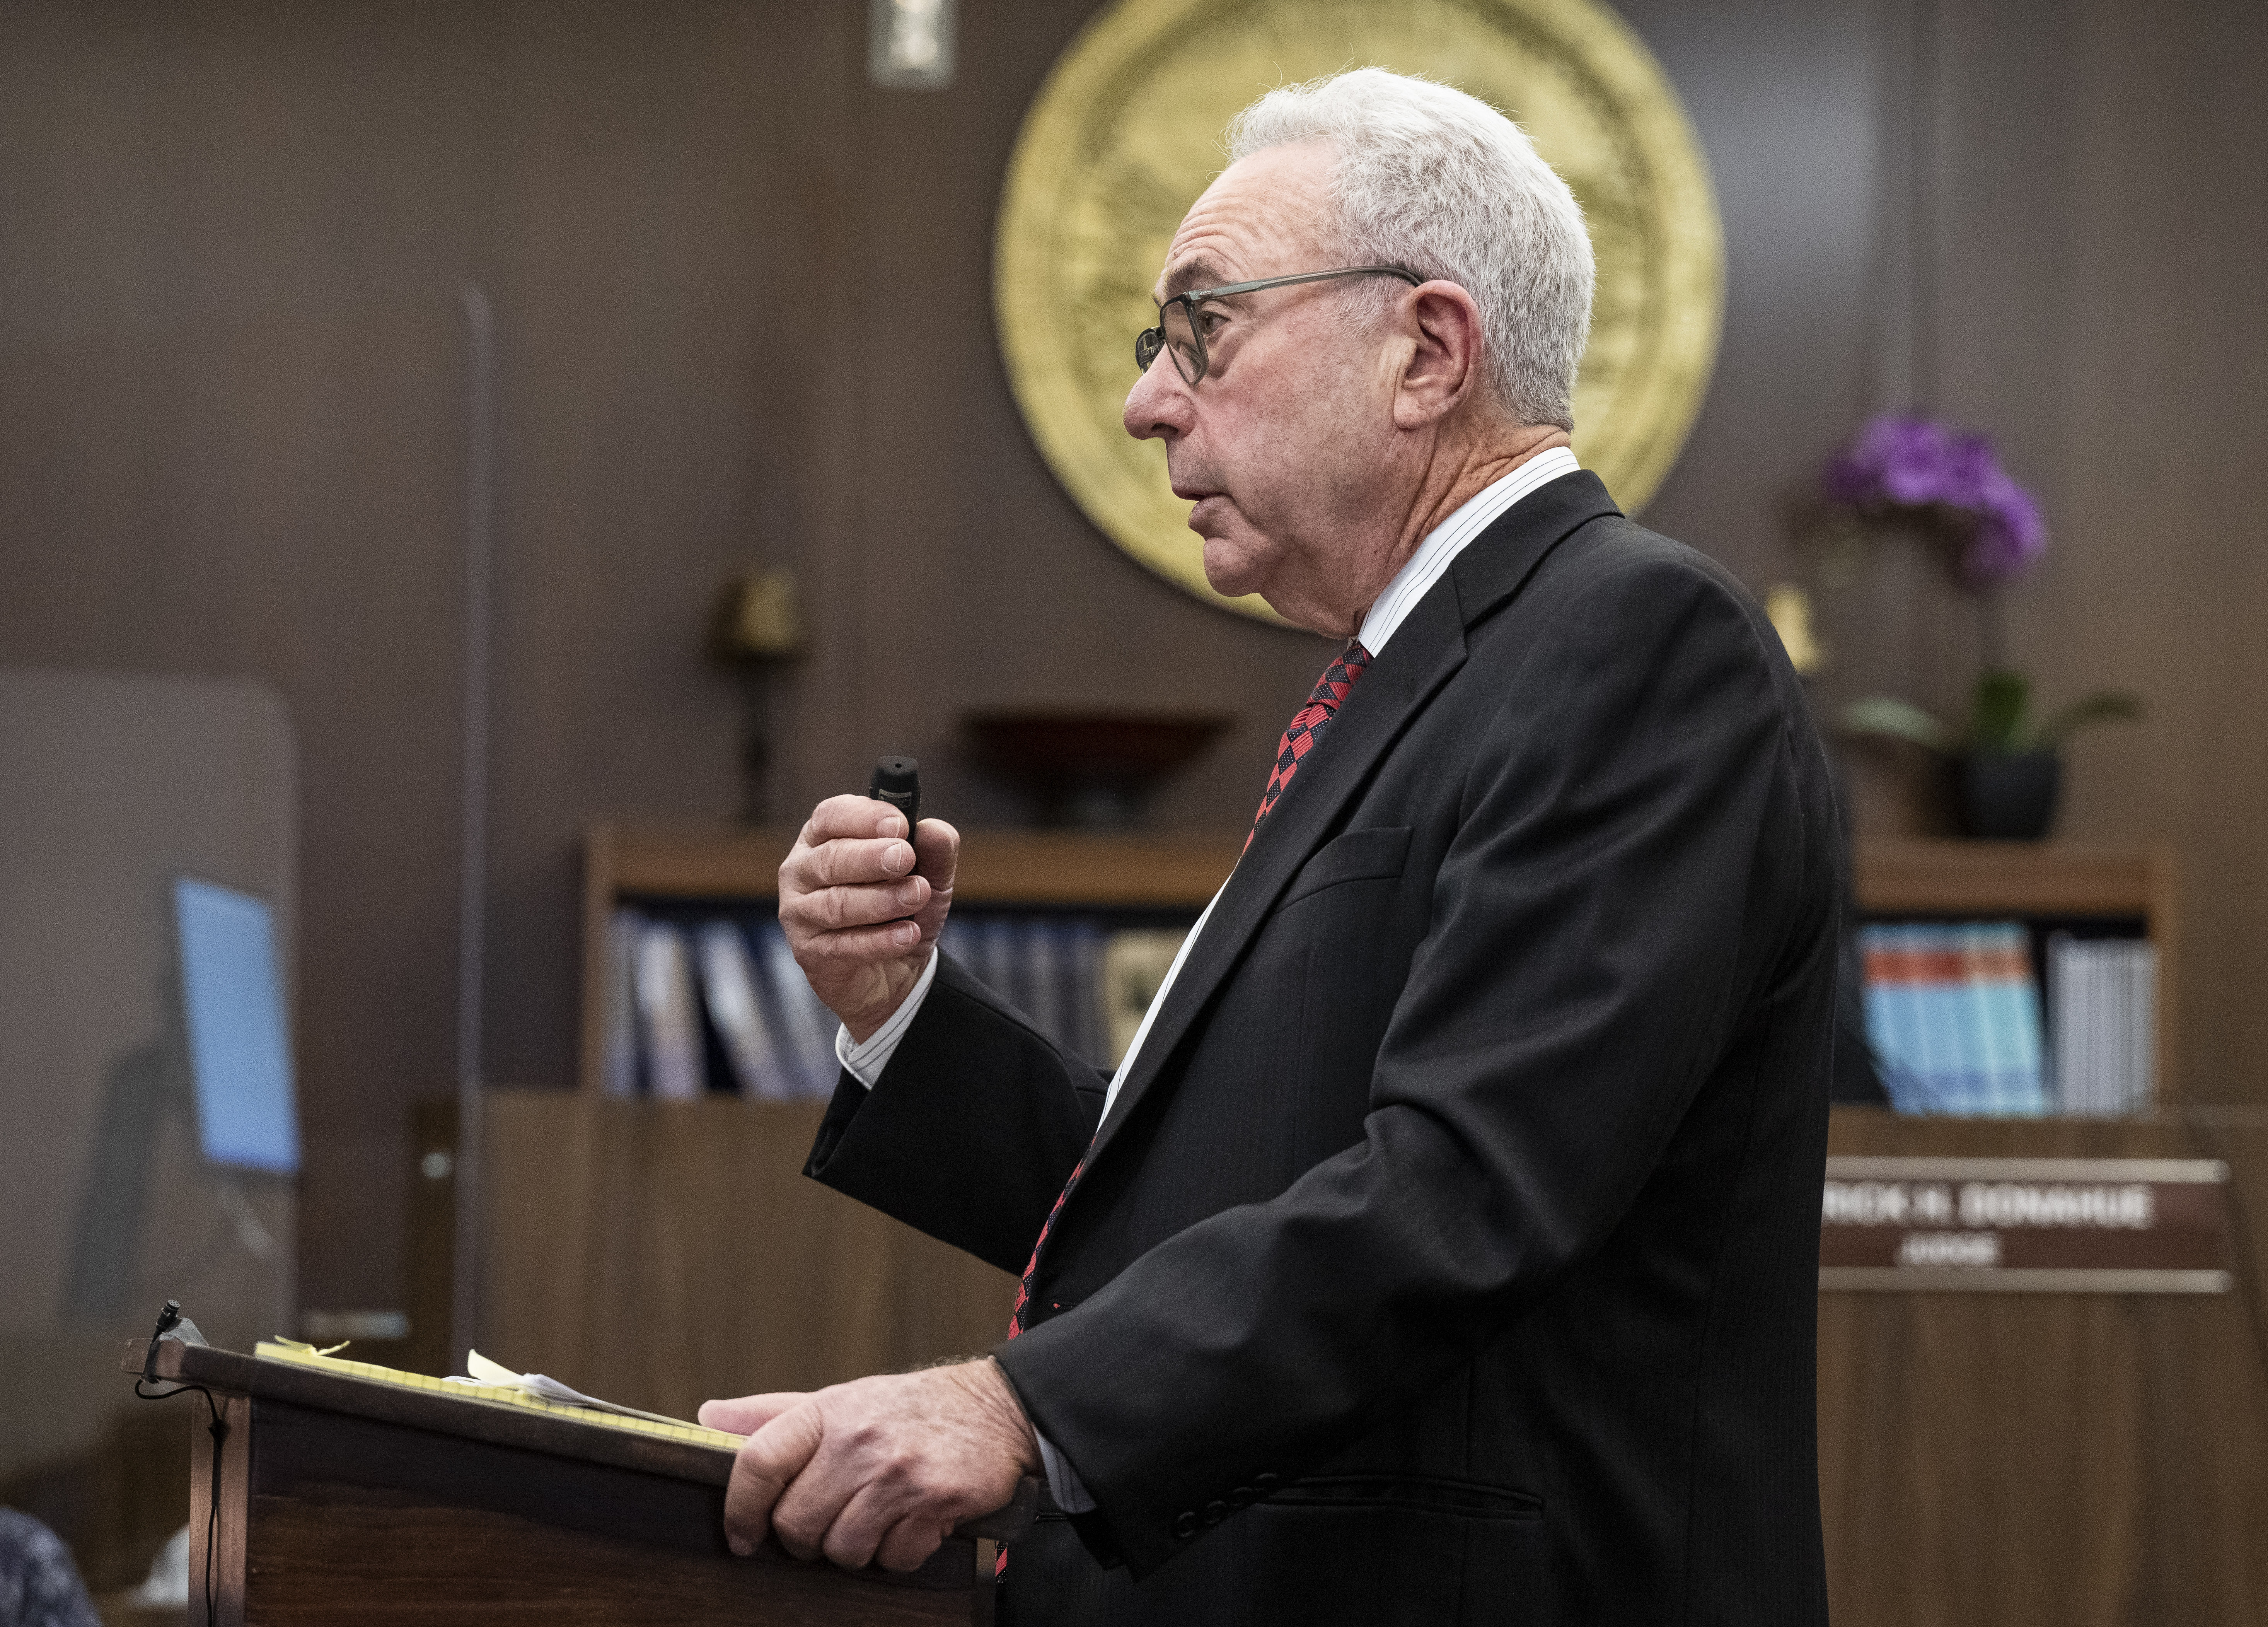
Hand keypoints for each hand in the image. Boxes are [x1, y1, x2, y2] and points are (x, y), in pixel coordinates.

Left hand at [698, 1360, 1039, 1571]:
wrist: (994, 1408)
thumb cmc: (907, 1409)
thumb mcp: (838, 1399)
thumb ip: (771, 1413)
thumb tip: (707, 1416)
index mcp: (826, 1412)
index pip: (757, 1462)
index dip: (740, 1509)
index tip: (743, 1536)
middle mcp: (858, 1440)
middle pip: (796, 1523)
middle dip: (805, 1538)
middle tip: (828, 1522)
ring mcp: (897, 1473)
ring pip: (841, 1550)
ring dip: (855, 1547)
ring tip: (874, 1517)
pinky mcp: (934, 1501)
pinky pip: (893, 1559)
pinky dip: (899, 1552)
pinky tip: (910, 1522)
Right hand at [778, 794, 959, 1042]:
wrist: (893, 972)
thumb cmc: (902, 910)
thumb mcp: (928, 877)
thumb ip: (935, 852)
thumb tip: (934, 830)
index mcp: (825, 838)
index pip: (832, 816)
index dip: (864, 818)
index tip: (899, 825)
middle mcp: (803, 871)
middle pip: (831, 858)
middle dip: (871, 857)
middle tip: (905, 858)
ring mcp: (800, 913)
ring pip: (837, 903)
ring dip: (881, 899)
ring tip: (916, 896)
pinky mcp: (809, 952)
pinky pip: (843, 945)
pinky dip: (880, 940)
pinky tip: (908, 934)